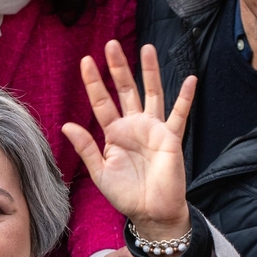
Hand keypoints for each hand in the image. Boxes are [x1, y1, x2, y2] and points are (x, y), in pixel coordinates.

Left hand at [62, 42, 195, 251]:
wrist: (152, 212)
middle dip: (119, 67)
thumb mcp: (100, 173)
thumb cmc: (126, 195)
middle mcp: (133, 126)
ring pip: (152, 93)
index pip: (101, 102)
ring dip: (149, 72)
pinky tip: (190, 79)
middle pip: (125, 90)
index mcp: (114, 134)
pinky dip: (186, 97)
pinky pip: (180, 114)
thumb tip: (67, 125)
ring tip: (147, 48)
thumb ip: (86, 148)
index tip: (86, 60)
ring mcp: (153, 129)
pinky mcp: (171, 138)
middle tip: (111, 44)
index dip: (94, 82)